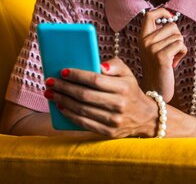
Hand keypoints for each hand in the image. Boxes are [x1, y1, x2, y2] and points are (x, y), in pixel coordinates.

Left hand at [44, 58, 158, 137]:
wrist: (145, 117)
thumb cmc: (130, 90)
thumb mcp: (127, 73)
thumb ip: (114, 64)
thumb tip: (98, 65)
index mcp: (123, 87)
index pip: (95, 80)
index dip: (77, 75)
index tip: (63, 71)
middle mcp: (119, 104)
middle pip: (85, 95)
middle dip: (64, 88)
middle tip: (50, 82)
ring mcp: (113, 120)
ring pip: (82, 110)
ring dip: (62, 101)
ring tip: (51, 94)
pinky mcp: (108, 132)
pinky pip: (84, 123)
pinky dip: (70, 115)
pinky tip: (60, 107)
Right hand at [138, 8, 186, 101]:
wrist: (156, 90)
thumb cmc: (159, 67)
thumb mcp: (154, 48)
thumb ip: (159, 34)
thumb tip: (171, 17)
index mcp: (142, 37)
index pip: (149, 15)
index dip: (162, 11)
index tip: (170, 16)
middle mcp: (145, 41)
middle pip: (171, 25)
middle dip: (177, 37)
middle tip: (171, 51)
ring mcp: (152, 48)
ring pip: (178, 36)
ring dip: (180, 47)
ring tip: (172, 58)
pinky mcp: (161, 56)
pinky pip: (180, 45)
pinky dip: (182, 53)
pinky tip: (175, 62)